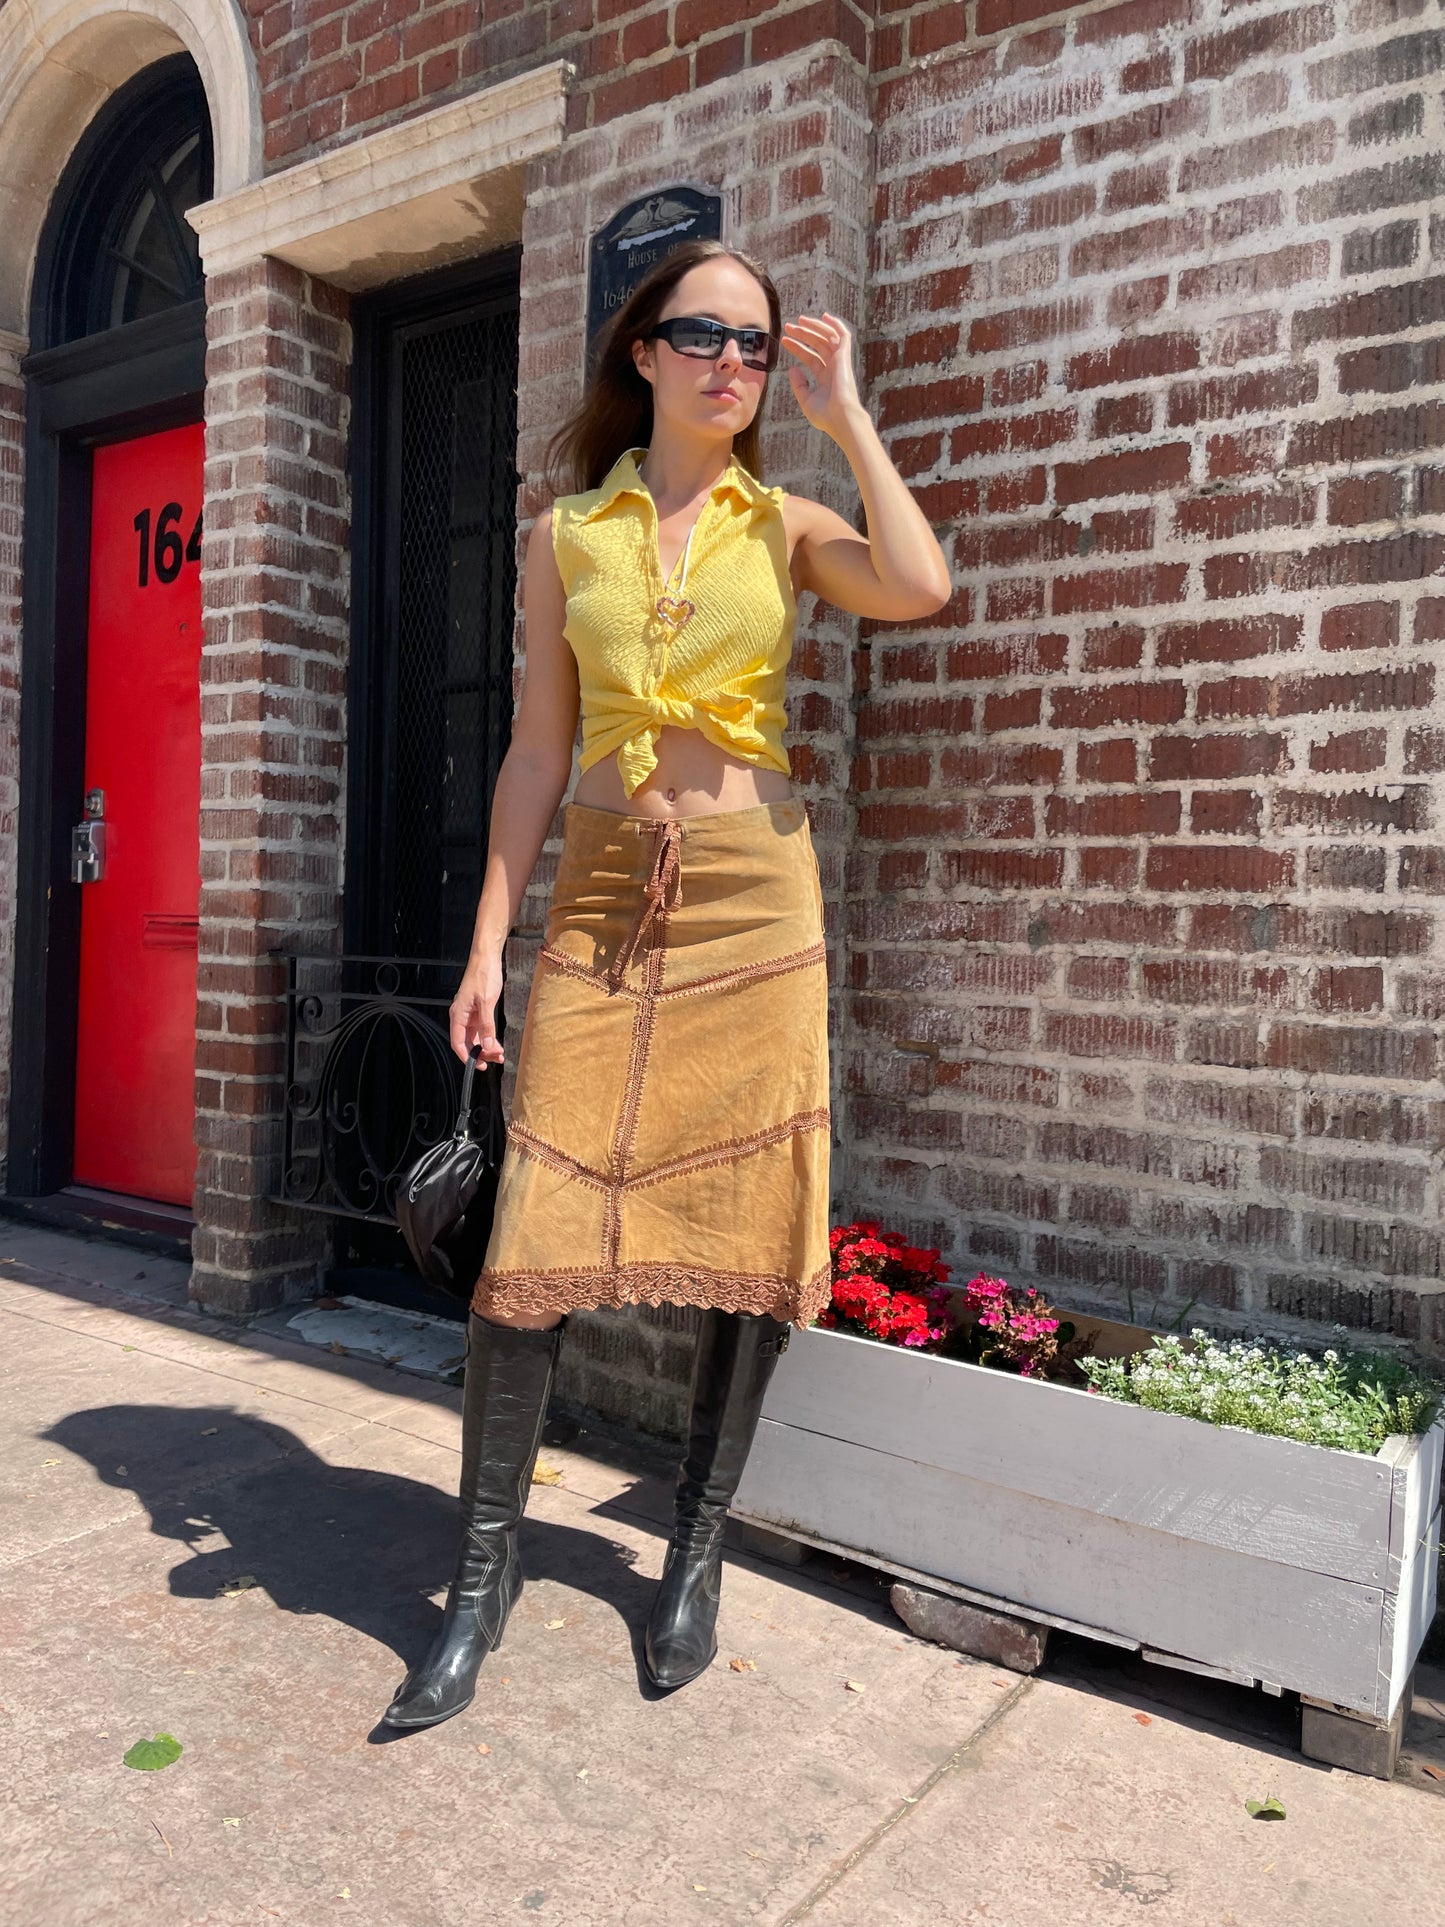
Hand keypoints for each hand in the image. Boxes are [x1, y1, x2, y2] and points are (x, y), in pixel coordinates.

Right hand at [450, 958, 504, 1064]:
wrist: (487, 958)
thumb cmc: (483, 975)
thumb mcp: (487, 1002)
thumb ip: (486, 1025)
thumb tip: (487, 1044)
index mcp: (458, 1015)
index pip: (457, 1043)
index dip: (467, 1057)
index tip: (478, 1066)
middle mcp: (461, 1016)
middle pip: (467, 1042)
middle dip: (481, 1053)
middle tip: (495, 1059)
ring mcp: (469, 1014)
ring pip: (475, 1037)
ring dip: (486, 1046)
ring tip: (499, 1054)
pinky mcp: (478, 1010)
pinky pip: (481, 1029)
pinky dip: (488, 1037)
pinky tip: (497, 1042)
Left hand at [780, 310, 862, 436]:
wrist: (841, 419)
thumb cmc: (825, 416)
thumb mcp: (806, 400)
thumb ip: (798, 384)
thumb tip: (792, 368)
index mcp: (826, 378)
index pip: (810, 357)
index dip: (797, 347)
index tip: (784, 340)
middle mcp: (834, 368)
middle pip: (817, 345)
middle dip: (802, 334)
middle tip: (788, 327)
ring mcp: (840, 362)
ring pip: (827, 337)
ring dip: (814, 327)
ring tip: (799, 320)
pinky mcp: (845, 357)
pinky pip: (843, 335)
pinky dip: (836, 324)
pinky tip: (824, 316)